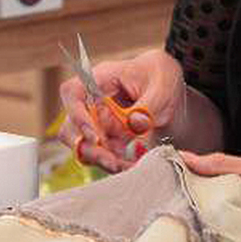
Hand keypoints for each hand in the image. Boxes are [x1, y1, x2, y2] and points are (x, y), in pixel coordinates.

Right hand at [59, 49, 185, 172]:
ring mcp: (97, 121)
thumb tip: (134, 125)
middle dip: (91, 149)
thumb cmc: (159, 76)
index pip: (72, 94)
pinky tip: (132, 165)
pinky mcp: (107, 137)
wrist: (168, 83)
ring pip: (84, 146)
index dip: (76, 116)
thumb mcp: (160, 87)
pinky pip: (102, 154)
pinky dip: (115, 163)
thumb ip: (148, 106)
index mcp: (100, 79)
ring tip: (127, 166)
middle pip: (72, 128)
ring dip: (102, 160)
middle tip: (114, 162)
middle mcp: (91, 101)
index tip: (93, 137)